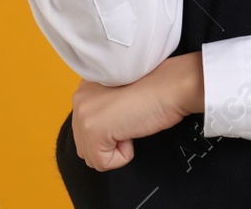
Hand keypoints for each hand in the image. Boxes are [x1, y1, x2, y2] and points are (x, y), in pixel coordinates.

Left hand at [72, 53, 204, 170]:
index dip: (111, 130)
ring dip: (116, 148)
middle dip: (110, 142)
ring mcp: (83, 115)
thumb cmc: (157, 90)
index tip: (128, 113)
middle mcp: (79, 99)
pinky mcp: (93, 132)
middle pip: (85, 146)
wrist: (171, 86)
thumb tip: (103, 137)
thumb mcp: (120, 98)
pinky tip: (131, 130)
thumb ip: (103, 110)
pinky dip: (123, 155)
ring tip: (131, 123)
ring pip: (92, 157)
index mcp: (85, 88)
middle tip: (131, 119)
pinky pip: (103, 163)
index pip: (85, 129)